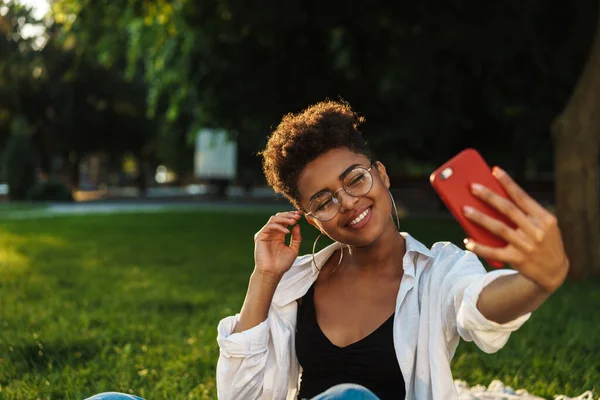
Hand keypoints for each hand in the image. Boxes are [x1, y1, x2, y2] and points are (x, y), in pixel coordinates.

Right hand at [253, 210, 302, 278]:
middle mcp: (272, 233)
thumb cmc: (282, 264)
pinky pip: (269, 226)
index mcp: (279, 235)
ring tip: (294, 221)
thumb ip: (296, 238)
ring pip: (274, 219)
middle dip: (289, 215)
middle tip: (298, 215)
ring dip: (285, 218)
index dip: (292, 216)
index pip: (285, 221)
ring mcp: (265, 234)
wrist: (272, 273)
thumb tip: (297, 225)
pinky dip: (279, 227)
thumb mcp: (293, 250)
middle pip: (279, 217)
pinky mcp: (260, 236)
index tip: (300, 215)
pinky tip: (287, 232)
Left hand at [462, 167, 568, 292]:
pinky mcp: (517, 259)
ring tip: (464, 209)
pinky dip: (479, 247)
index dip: (508, 183)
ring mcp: (526, 246)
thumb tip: (494, 197)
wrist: (554, 272)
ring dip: (480, 218)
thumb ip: (526, 213)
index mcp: (544, 218)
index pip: (522, 197)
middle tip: (472, 187)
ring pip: (499, 228)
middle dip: (489, 196)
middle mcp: (536, 231)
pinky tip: (467, 241)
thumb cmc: (544, 242)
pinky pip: (494, 252)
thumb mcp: (545, 225)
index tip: (495, 170)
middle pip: (508, 209)